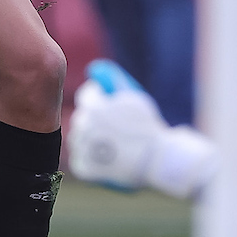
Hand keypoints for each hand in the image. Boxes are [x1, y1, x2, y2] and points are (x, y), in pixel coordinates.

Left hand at [68, 61, 168, 192]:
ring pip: (80, 139)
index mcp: (93, 106)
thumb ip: (113, 80)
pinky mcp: (83, 167)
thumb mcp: (133, 98)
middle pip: (82, 119)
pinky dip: (91, 160)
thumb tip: (93, 69)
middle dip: (94, 121)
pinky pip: (81, 160)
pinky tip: (107, 160)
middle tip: (113, 130)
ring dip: (91, 140)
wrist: (157, 160)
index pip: (86, 97)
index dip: (99, 101)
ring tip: (112, 145)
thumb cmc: (147, 127)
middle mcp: (83, 126)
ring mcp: (82, 147)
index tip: (109, 109)